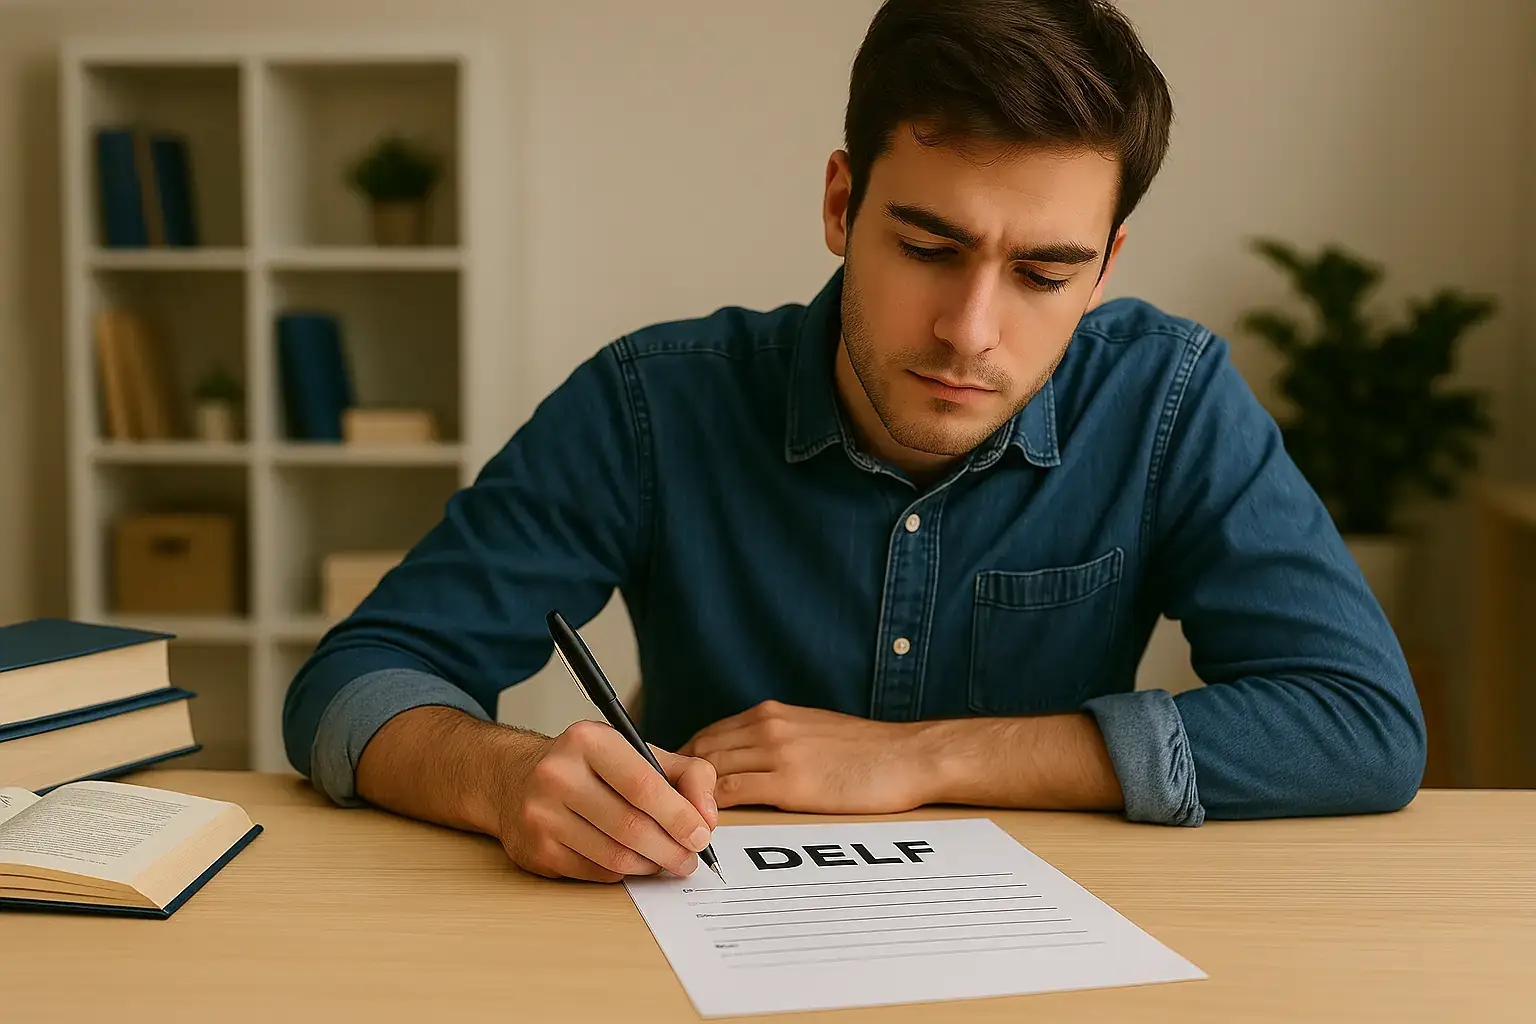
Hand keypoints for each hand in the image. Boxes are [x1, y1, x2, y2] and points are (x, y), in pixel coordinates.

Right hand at [497, 719, 717, 882]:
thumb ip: (687, 774)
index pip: (644, 785)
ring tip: (666, 861)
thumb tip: (707, 818)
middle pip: (631, 827)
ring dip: (650, 865)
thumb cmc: (589, 767)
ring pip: (615, 856)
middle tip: (690, 859)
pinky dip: (623, 872)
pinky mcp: (536, 850)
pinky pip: (595, 872)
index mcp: (588, 741)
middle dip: (671, 849)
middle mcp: (557, 774)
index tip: (701, 834)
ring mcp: (541, 814)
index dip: (680, 816)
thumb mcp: (638, 752)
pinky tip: (632, 861)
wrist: (516, 778)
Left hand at [678, 700, 937, 813]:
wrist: (908, 756)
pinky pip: (733, 794)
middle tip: (661, 808)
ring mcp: (777, 753)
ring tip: (675, 820)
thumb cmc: (866, 751)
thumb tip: (743, 760)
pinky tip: (706, 825)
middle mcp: (767, 727)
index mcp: (770, 714)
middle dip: (676, 779)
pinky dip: (712, 810)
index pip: (707, 735)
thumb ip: (774, 740)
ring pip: (710, 772)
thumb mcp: (810, 730)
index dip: (682, 762)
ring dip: (689, 796)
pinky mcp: (791, 782)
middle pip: (699, 751)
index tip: (670, 785)